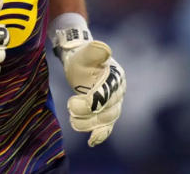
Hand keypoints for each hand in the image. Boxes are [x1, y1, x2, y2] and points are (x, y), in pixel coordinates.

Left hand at [54, 29, 125, 145]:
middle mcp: (119, 91)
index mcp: (116, 77)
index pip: (107, 93)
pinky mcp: (106, 113)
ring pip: (106, 120)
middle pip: (107, 109)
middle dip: (88, 113)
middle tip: (70, 108)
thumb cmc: (82, 57)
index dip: (93, 101)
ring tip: (73, 120)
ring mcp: (114, 104)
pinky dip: (100, 134)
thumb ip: (94, 52)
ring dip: (89, 123)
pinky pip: (107, 126)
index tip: (74, 103)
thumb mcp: (86, 52)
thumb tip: (104, 49)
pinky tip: (91, 141)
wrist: (80, 62)